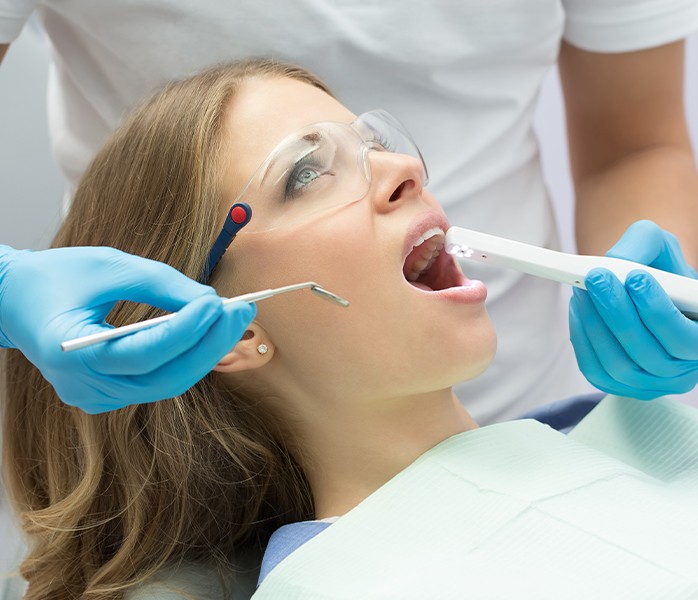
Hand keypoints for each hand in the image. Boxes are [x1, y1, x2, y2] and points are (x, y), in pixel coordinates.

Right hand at [0, 245, 254, 412]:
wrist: (13, 300)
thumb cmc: (56, 276)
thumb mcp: (109, 266)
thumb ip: (162, 284)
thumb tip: (211, 301)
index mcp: (71, 354)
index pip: (143, 353)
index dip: (187, 330)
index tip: (219, 303)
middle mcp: (83, 386)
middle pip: (164, 378)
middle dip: (209, 345)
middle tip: (242, 312)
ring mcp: (95, 396)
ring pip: (166, 383)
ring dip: (204, 352)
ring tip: (233, 319)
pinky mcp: (107, 394)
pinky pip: (156, 380)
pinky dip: (184, 358)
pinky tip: (207, 334)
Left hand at [569, 220, 697, 398]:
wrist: (641, 289)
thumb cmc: (658, 269)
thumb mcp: (659, 247)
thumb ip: (644, 245)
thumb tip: (618, 261)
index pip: (685, 338)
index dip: (659, 312)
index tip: (634, 278)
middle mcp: (684, 369)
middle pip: (648, 354)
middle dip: (617, 313)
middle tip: (596, 278)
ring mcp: (652, 383)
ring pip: (618, 364)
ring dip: (596, 324)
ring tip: (583, 290)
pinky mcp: (620, 386)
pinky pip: (595, 370)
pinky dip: (583, 339)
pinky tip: (580, 310)